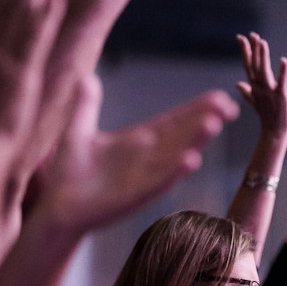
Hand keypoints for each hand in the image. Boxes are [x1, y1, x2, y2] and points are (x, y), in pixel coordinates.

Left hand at [27, 78, 238, 234]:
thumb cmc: (70, 173)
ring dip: (194, 142)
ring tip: (213, 125)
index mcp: (140, 140)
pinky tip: (191, 160)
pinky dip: (175, 171)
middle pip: (182, 134)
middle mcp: (148, 158)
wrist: (58, 208)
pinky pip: (159, 182)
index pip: (175, 120)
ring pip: (175, 156)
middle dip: (204, 120)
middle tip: (229, 107)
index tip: (220, 98)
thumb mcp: (78, 132)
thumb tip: (86, 78)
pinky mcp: (135, 195)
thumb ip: (86, 106)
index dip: (197, 109)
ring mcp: (144, 177)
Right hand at [235, 31, 286, 142]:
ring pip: (264, 71)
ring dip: (263, 57)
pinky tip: (284, 61)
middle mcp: (260, 87)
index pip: (248, 65)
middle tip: (252, 35)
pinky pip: (282, 82)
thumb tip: (237, 84)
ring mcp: (270, 92)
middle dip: (253, 50)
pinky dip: (283, 72)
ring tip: (262, 43)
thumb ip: (247, 91)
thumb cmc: (267, 117)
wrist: (274, 132)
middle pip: (255, 65)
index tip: (241, 37)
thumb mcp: (255, 102)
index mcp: (255, 86)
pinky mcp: (281, 96)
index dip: (245, 51)